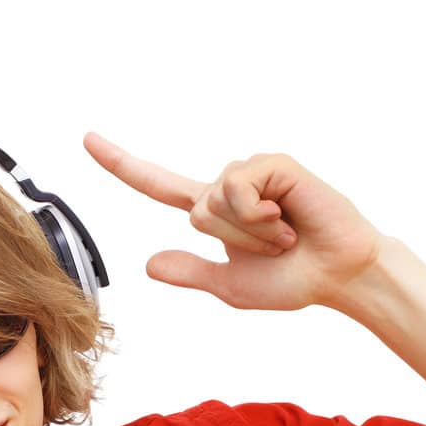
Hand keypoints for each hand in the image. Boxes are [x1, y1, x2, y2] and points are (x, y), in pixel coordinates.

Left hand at [82, 131, 384, 311]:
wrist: (338, 276)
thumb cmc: (293, 281)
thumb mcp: (231, 287)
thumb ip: (191, 273)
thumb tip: (148, 264)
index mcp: (215, 212)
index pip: (159, 187)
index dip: (123, 165)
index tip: (88, 139)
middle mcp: (229, 186)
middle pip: (195, 212)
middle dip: (232, 241)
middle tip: (273, 248)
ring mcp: (252, 171)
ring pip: (215, 201)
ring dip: (249, 231)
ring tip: (284, 234)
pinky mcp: (273, 164)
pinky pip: (239, 188)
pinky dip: (259, 214)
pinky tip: (288, 218)